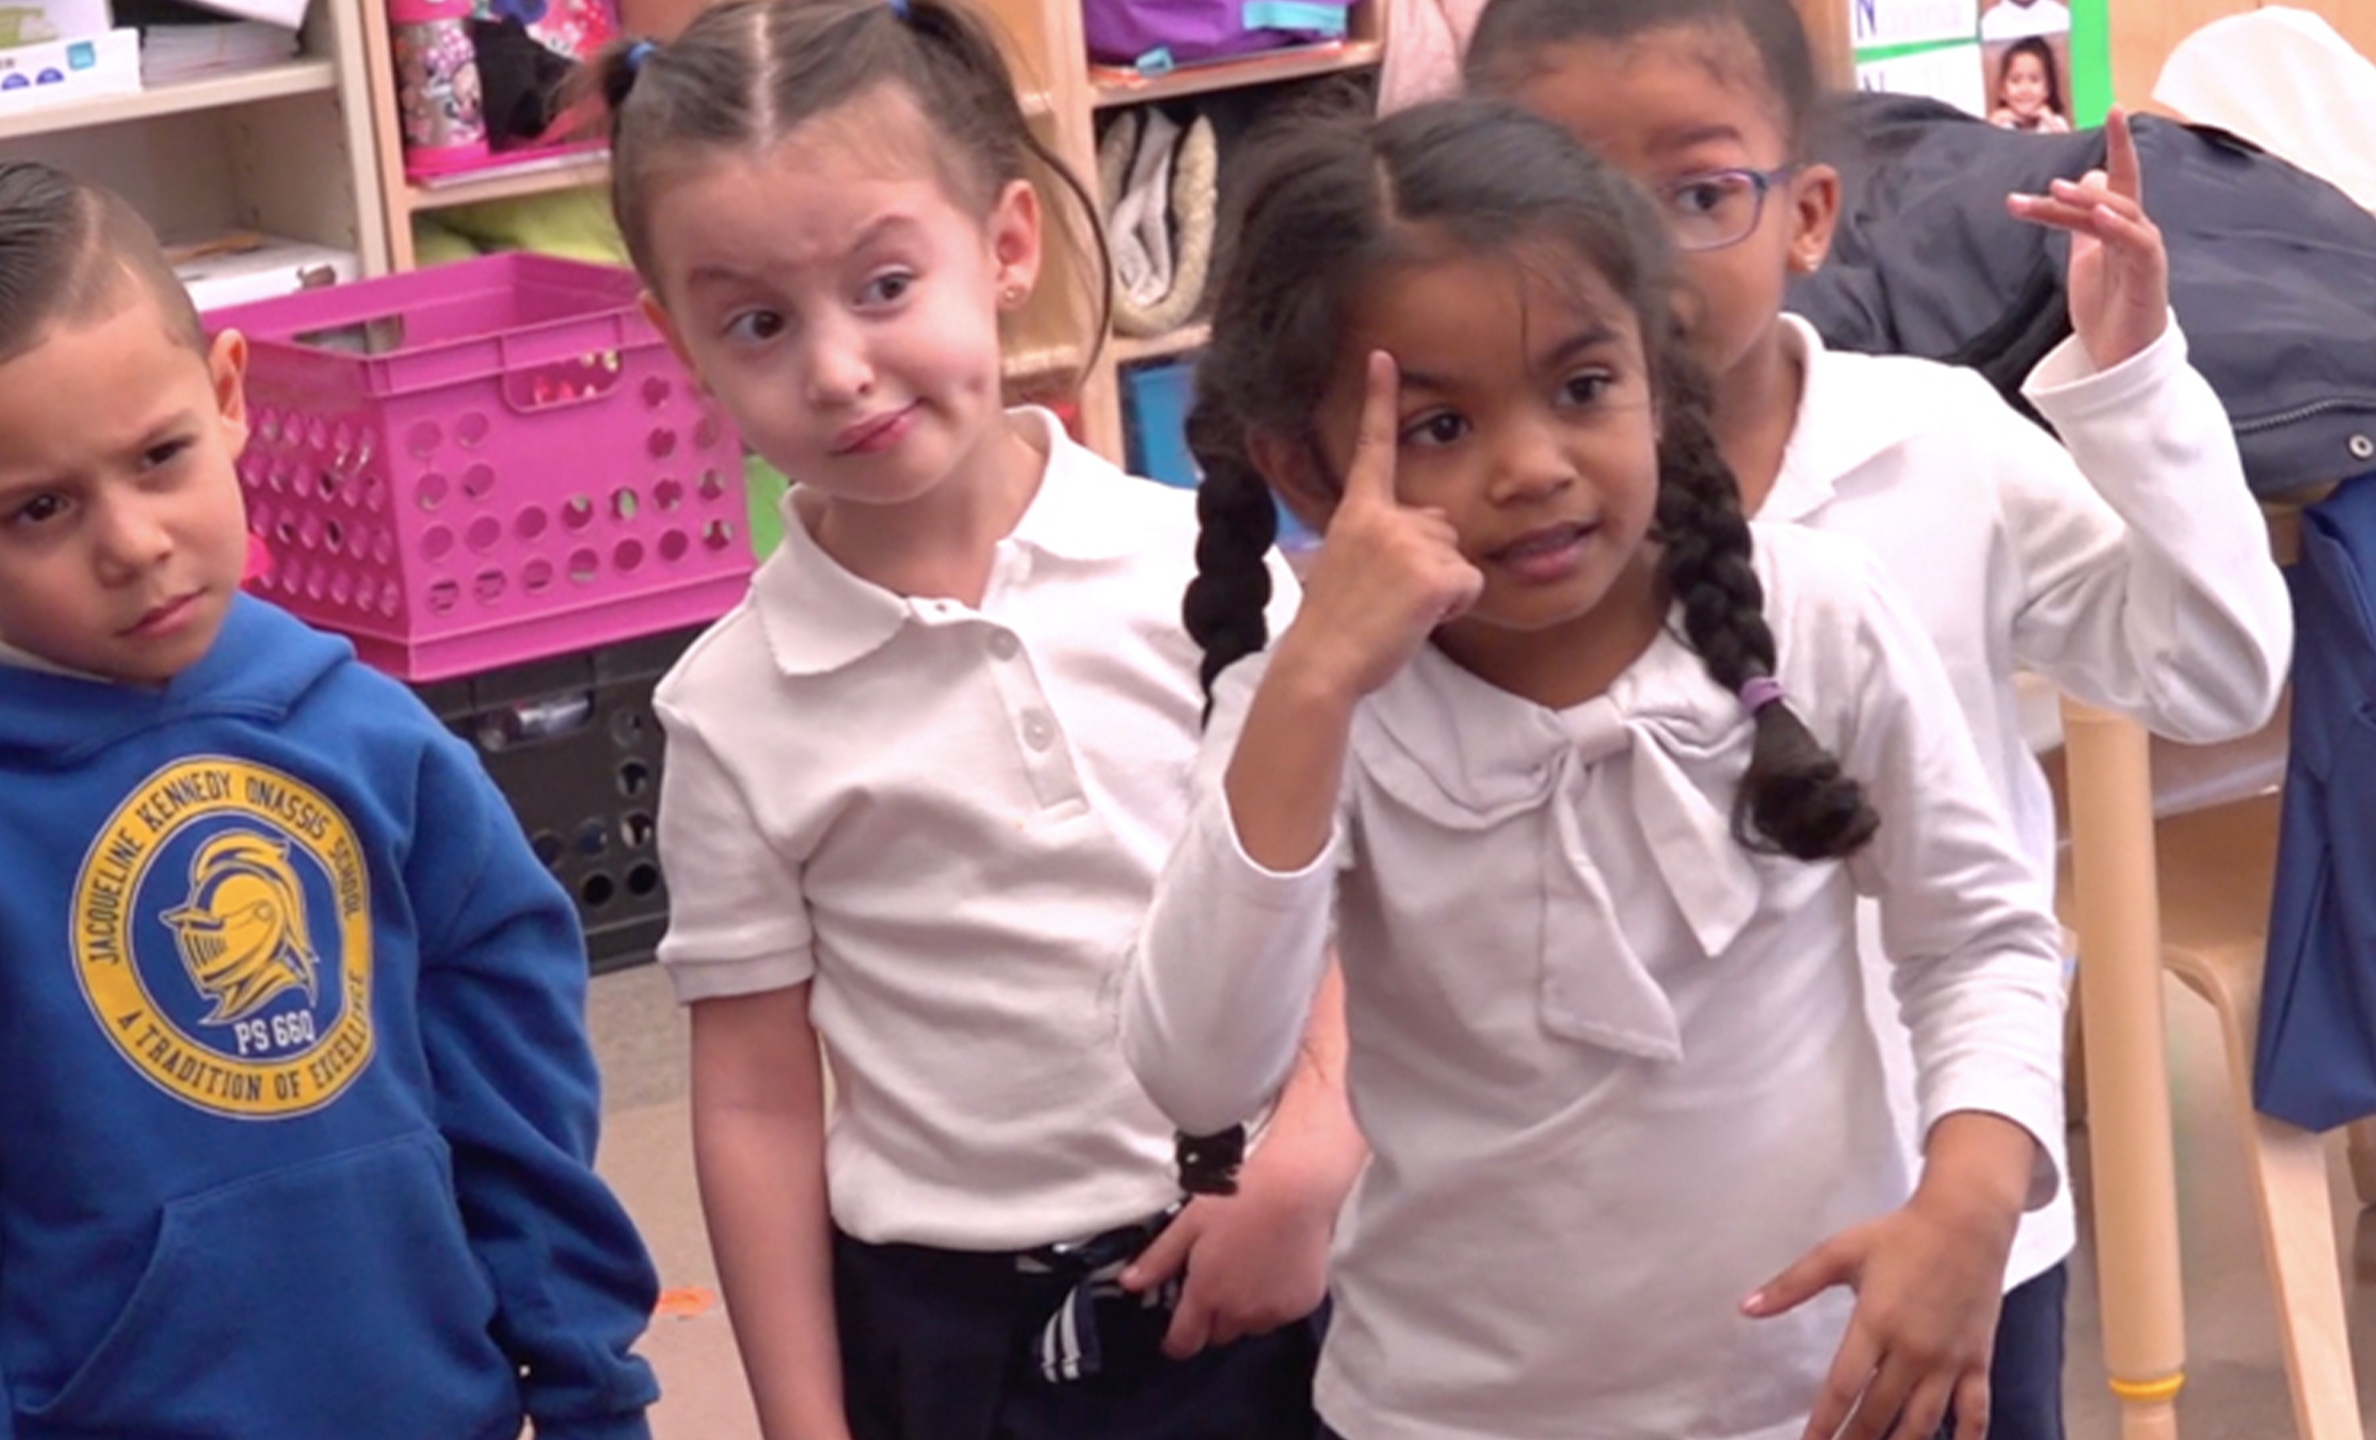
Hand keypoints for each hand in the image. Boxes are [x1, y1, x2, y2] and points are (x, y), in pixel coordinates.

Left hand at [1116, 1150, 1335, 1358]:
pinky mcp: (1302, 1305)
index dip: (1176, 1341)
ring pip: (1251, 1326)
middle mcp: (1240, 1313)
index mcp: (1207, 1295)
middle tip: (1217, 1283)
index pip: (1185, 1342)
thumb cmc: (1237, 1200)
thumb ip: (1158, 1259)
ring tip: (1249, 1273)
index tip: (1175, 1333)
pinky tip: (1276, 1269)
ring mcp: (1274, 1312)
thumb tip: (1127, 1284)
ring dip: (1245, 1311)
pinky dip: (1274, 1301)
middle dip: (1213, 1317)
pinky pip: (1280, 1314)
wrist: (1295, 1189)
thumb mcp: (1189, 1224)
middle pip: (1219, 1334)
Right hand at [1270, 351, 1483, 705]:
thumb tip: (1421, 535)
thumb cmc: (1334, 627)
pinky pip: (1471, 585)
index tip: (1385, 356)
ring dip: (1443, 588)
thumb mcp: (1346, 566)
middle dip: (1432, 561)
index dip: (1379, 399)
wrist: (1322, 664)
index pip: (1372, 448)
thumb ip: (1380, 539)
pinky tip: (1417, 619)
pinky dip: (1454, 608)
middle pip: (1443, 525)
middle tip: (1389, 597)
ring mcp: (1411, 543)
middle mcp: (1385, 518)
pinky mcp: (1436, 574)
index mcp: (1357, 513)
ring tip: (1399, 610)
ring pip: (1459, 557)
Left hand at [1744, 1185, 2017, 1439]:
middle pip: (1878, 1412)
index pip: (1842, 1388)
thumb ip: (1791, 1285)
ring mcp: (1948, 1360)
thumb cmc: (1899, 1235)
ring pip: (1922, 1422)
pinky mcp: (1977, 1361)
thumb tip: (1746, 1307)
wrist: (1967, 1221)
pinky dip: (1967, 1439)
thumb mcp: (1839, 1253)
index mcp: (1875, 1323)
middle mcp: (1912, 1349)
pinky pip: (1975, 1412)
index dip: (1823, 1424)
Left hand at [2007, 107, 2167, 369]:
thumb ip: (2079, 223)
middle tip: (2048, 181)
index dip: (2118, 144)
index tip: (2112, 108)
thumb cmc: (2108, 309)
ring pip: (2119, 213)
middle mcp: (2136, 232)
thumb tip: (2075, 183)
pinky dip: (2119, 225)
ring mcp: (2144, 250)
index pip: (2120, 177)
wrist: (2120, 359)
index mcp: (2120, 227)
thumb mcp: (2084, 258)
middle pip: (2113, 194)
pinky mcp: (2149, 272)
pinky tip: (2098, 214)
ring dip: (2087, 202)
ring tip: (2056, 192)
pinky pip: (2136, 241)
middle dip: (2083, 185)